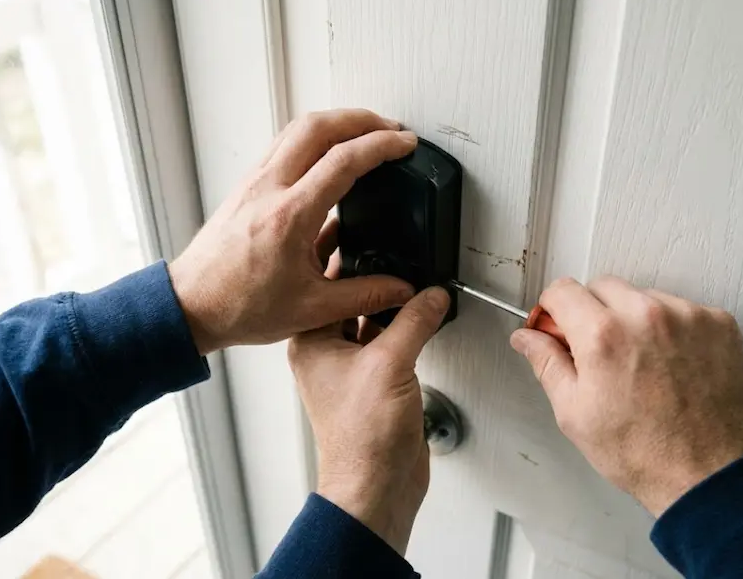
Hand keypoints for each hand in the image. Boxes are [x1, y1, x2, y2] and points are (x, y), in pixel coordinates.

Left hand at [169, 109, 418, 353]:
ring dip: (336, 122)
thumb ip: (365, 296)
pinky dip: (313, 136)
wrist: (192, 307)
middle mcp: (270, 188)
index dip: (381, 145)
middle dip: (361, 119)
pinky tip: (327, 153)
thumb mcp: (313, 309)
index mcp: (290, 215)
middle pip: (318, 126)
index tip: (405, 143)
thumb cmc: (239, 306)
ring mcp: (255, 182)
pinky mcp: (247, 186)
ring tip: (363, 132)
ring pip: (297, 128)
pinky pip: (283, 143)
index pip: (344, 160)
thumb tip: (400, 288)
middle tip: (389, 129)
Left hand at [288, 285, 449, 554]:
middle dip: (380, 289)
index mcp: (311, 343)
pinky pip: (388, 347)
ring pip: (372, 325)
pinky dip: (405, 335)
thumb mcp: (390, 363)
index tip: (386, 256)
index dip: (360, 271)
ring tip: (417, 296)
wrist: (376, 485)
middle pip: (353, 305)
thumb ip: (413, 321)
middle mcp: (326, 355)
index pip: (332, 291)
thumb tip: (430, 295)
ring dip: (394, 313)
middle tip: (404, 271)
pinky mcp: (373, 385)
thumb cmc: (361, 439)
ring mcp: (350, 371)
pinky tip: (423, 326)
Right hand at [510, 276, 742, 516]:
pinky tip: (673, 364)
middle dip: (594, 312)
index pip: (562, 290)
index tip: (559, 326)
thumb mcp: (574, 414)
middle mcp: (645, 315)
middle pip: (603, 287)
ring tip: (642, 364)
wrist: (707, 474)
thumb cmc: (642, 452)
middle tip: (601, 353)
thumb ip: (547, 363)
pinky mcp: (719, 323)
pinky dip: (674, 328)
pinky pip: (683, 309)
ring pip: (644, 296)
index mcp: (602, 336)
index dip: (554, 310)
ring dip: (635, 319)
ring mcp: (687, 316)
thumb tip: (527, 337)